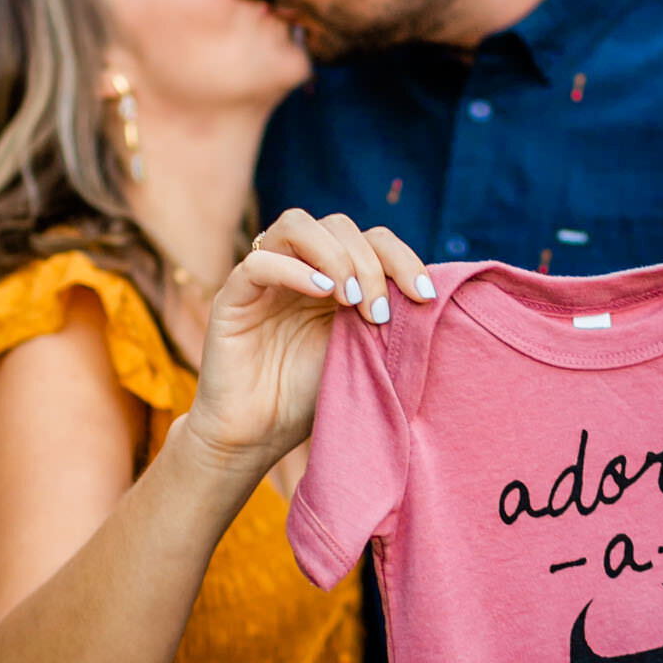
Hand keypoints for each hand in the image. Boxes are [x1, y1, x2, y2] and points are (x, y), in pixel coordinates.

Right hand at [183, 210, 434, 470]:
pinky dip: (294, 270)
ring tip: (351, 300)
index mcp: (335, 276)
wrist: (260, 436)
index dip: (402, 257)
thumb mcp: (363, 353)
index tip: (425, 296)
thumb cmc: (312, 398)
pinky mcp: (232, 297)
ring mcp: (265, 278)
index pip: (372, 238)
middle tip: (378, 312)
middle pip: (339, 225)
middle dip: (370, 264)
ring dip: (336, 257)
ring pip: (297, 225)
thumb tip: (429, 294)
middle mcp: (300, 267)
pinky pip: (259, 262)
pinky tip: (321, 293)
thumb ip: (385, 318)